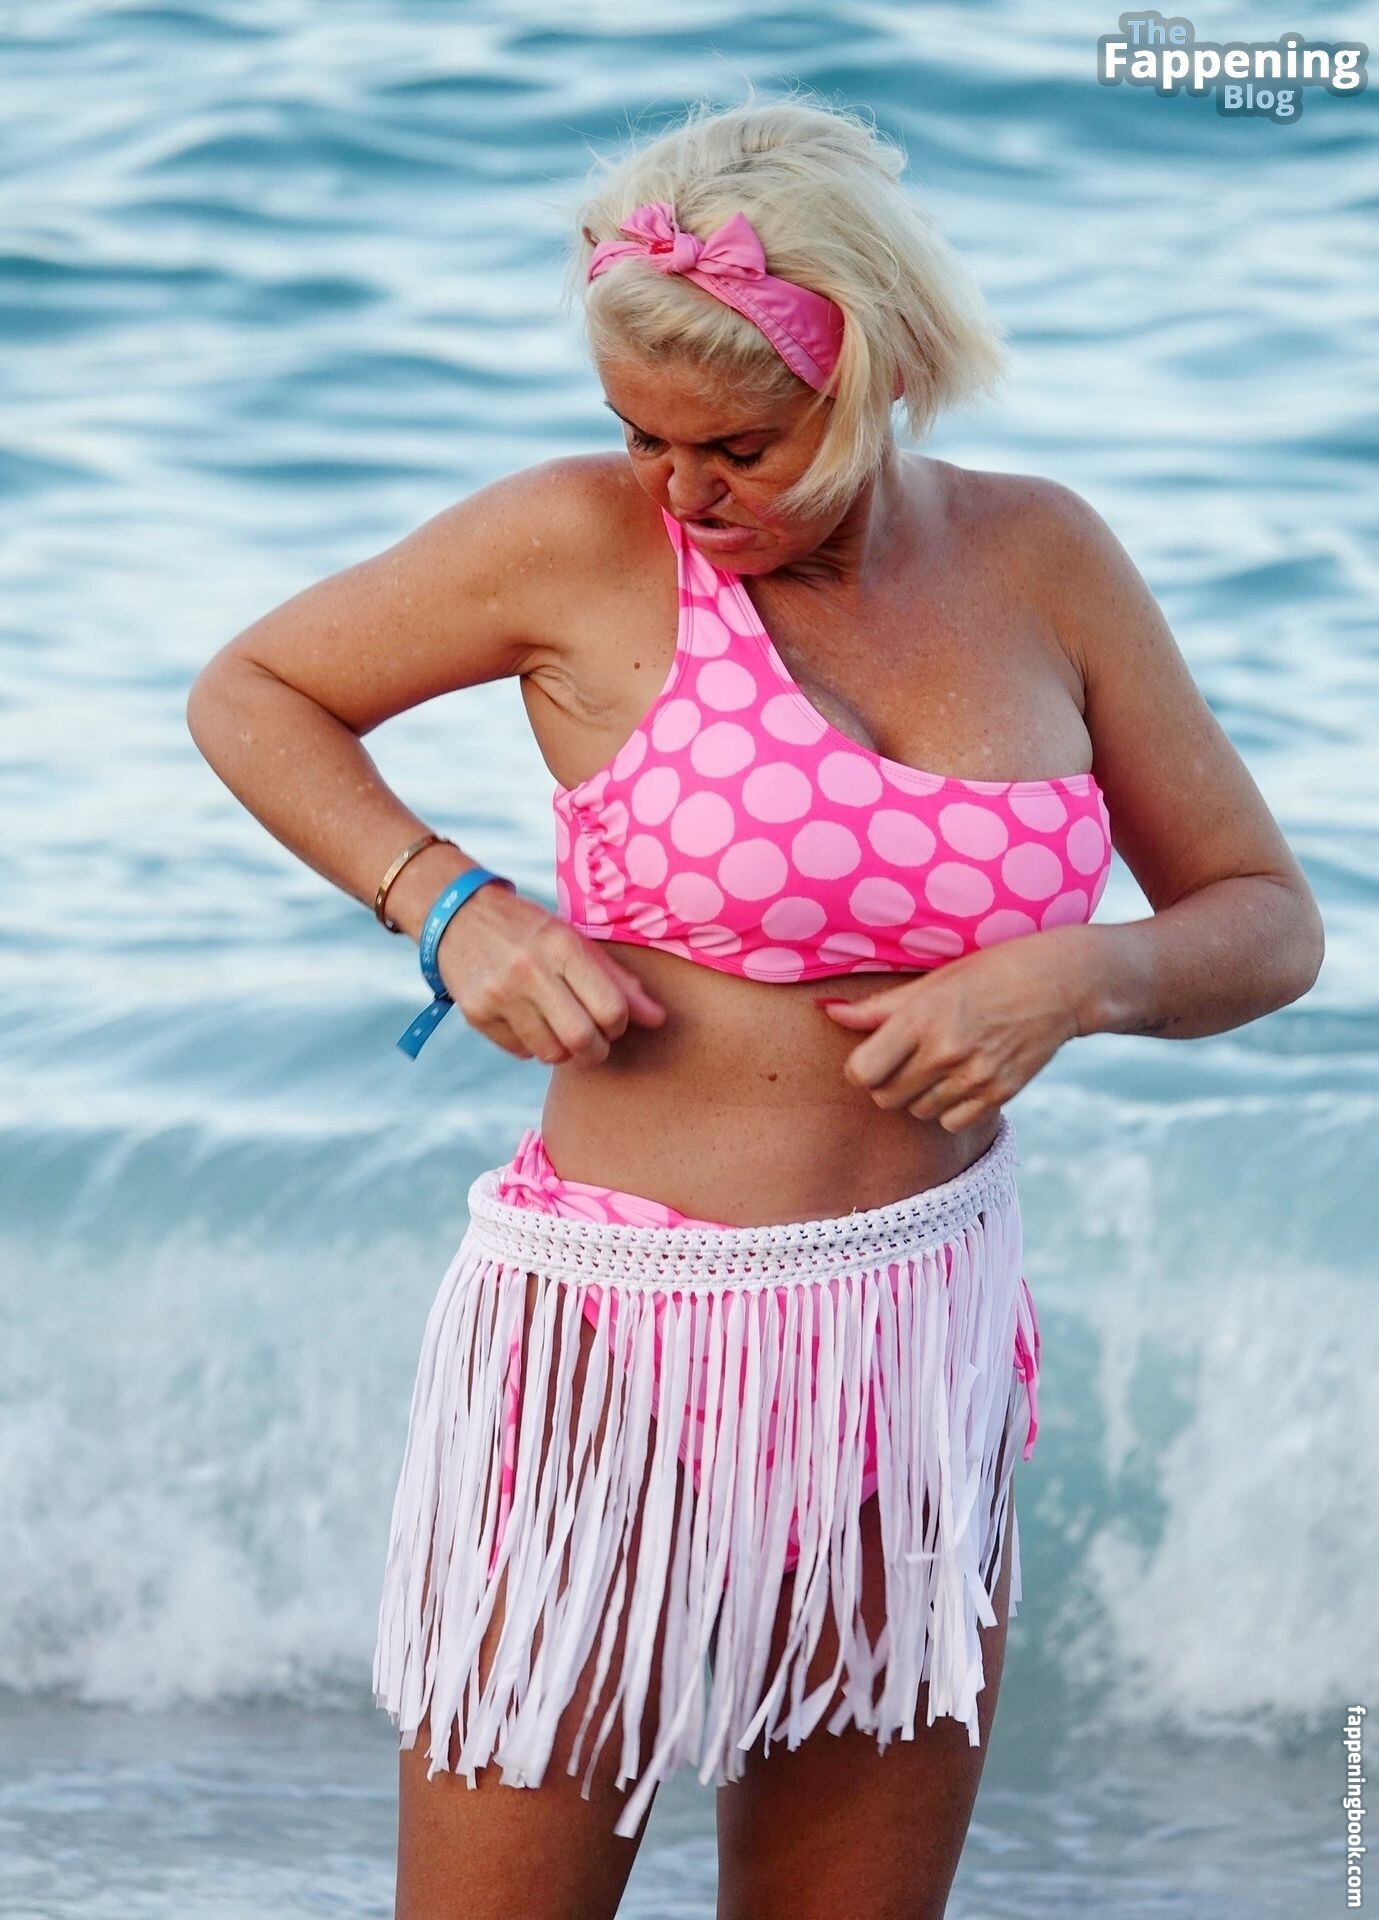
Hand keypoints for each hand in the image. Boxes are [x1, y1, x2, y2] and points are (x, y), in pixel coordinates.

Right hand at [435, 883, 665, 1065]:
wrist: (459, 916)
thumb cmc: (531, 931)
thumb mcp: (575, 941)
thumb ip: (618, 981)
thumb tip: (658, 1020)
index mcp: (563, 945)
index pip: (611, 1007)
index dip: (620, 1024)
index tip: (612, 1019)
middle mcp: (530, 969)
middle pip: (582, 1038)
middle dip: (596, 1050)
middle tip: (593, 1042)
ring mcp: (500, 993)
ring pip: (551, 1053)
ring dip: (563, 1050)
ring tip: (559, 1027)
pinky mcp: (476, 1013)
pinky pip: (521, 1051)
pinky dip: (532, 1045)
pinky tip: (528, 1020)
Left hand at [815, 932, 1086, 1130]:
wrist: (1058, 984)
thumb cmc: (986, 974)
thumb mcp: (931, 982)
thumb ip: (878, 1008)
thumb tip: (827, 1010)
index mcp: (921, 1018)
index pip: (862, 1072)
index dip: (860, 1069)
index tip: (872, 1058)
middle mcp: (946, 1050)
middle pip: (885, 1098)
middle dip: (887, 1083)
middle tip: (906, 1061)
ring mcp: (975, 1076)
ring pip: (917, 1113)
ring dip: (919, 1096)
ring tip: (938, 1066)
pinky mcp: (1001, 1093)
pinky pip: (952, 1123)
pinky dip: (950, 1110)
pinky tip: (961, 1081)